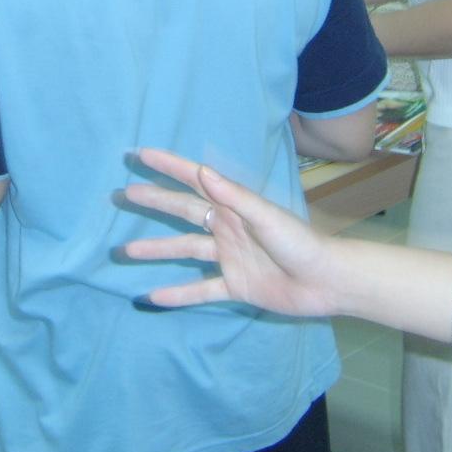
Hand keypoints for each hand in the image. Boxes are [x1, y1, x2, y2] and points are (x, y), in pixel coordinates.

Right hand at [122, 148, 338, 316]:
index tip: (141, 155)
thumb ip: (234, 196)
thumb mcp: (266, 217)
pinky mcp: (235, 286)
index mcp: (234, 207)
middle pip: (183, 212)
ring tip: (125, 252)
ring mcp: (229, 258)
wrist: (326, 281)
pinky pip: (201, 289)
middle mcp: (226, 228)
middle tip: (124, 196)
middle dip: (155, 202)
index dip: (169, 166)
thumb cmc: (300, 243)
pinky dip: (179, 294)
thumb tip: (201, 172)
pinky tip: (153, 297)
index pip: (195, 181)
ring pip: (185, 251)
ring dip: (157, 251)